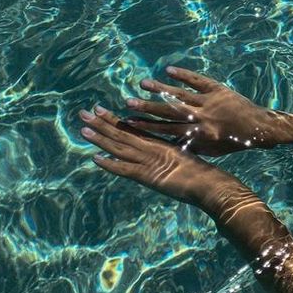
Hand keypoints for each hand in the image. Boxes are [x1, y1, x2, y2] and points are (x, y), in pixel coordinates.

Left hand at [79, 105, 237, 205]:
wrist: (209, 183)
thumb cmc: (201, 173)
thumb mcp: (183, 158)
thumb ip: (169, 153)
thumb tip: (161, 153)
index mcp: (157, 143)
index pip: (130, 128)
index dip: (113, 119)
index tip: (98, 109)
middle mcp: (150, 148)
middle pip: (121, 133)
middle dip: (101, 123)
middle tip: (83, 113)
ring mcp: (148, 161)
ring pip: (119, 147)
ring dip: (100, 138)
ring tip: (83, 129)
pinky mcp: (148, 176)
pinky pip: (124, 169)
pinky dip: (109, 164)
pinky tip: (95, 158)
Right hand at [121, 66, 273, 155]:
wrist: (260, 129)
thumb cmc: (235, 142)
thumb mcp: (212, 150)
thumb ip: (190, 145)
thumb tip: (168, 141)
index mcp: (199, 135)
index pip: (168, 130)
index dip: (147, 126)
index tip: (129, 122)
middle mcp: (202, 118)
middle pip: (169, 111)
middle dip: (147, 107)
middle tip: (128, 102)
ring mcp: (210, 102)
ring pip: (181, 94)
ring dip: (161, 89)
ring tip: (143, 83)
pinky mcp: (218, 90)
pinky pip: (198, 81)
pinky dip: (184, 75)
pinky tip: (169, 70)